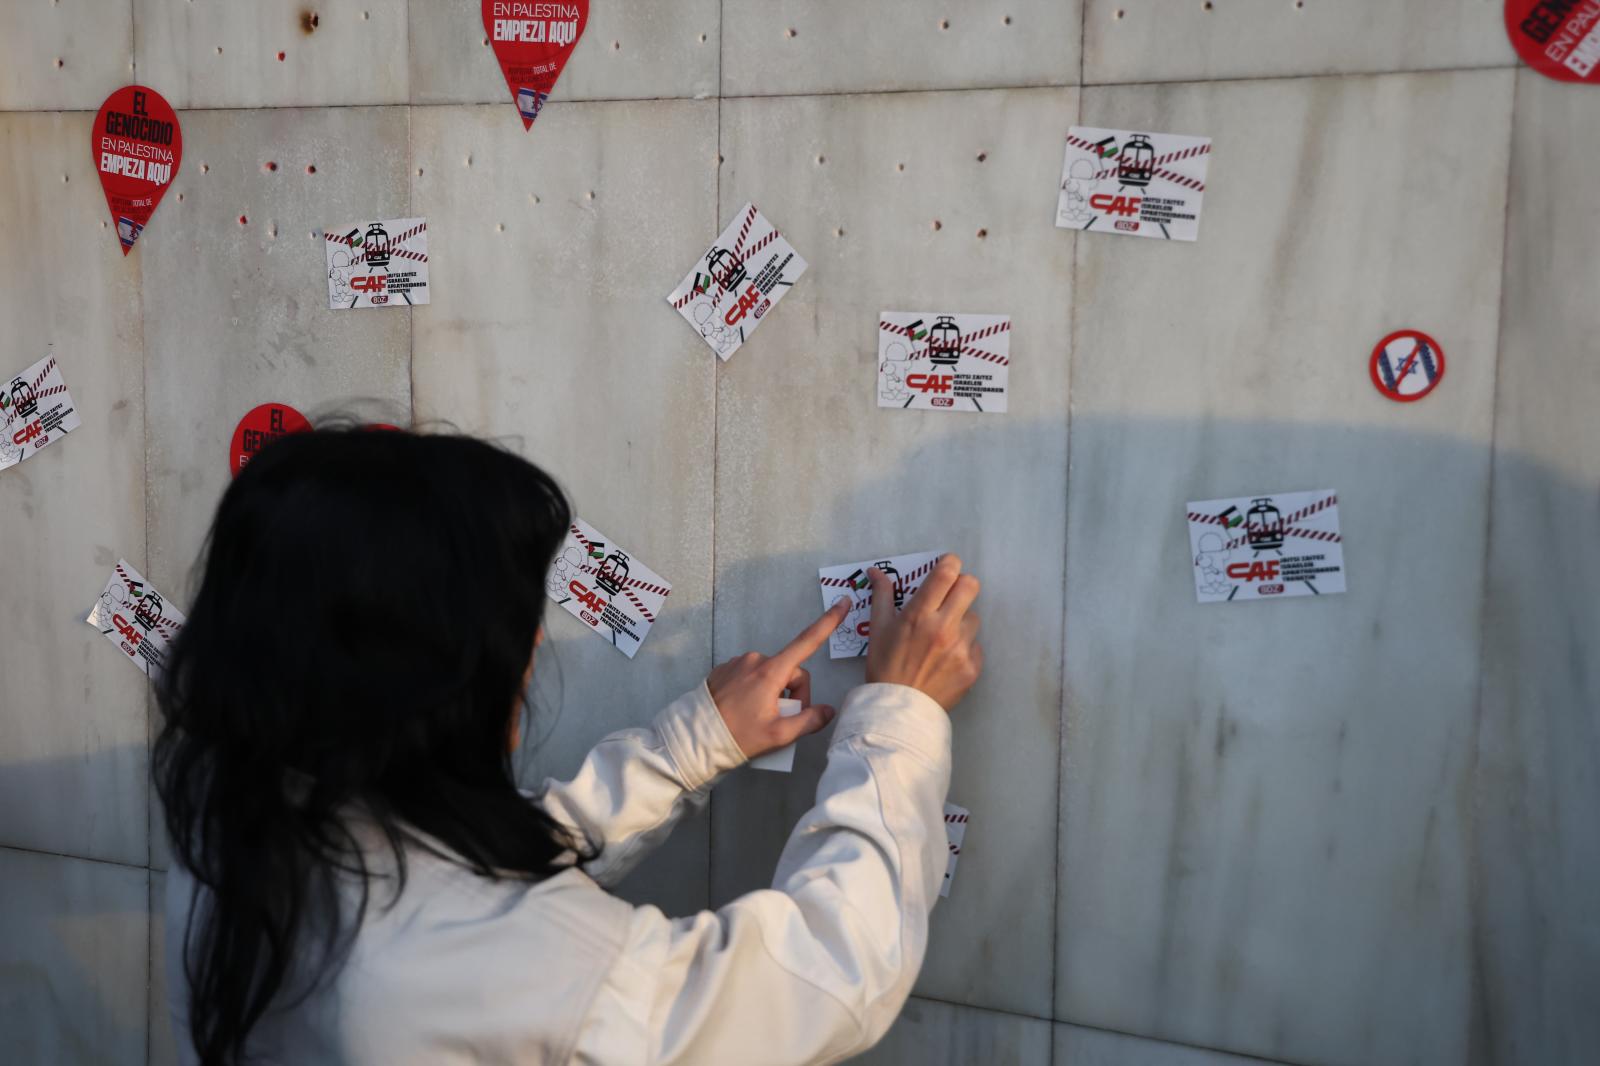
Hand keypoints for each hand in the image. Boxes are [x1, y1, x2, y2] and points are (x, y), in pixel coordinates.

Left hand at [707, 598, 851, 758]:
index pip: (807, 642)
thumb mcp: (779, 735)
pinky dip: (755, 690)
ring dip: (773, 693)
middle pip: (791, 671)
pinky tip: (745, 710)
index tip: (843, 602)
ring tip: (759, 718)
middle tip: (781, 720)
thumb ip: (809, 721)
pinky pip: (751, 676)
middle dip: (793, 694)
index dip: (828, 622)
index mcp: (771, 671)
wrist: (693, 739)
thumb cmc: (737, 736)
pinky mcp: (725, 670)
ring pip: (771, 674)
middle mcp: (755, 660)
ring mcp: (738, 663)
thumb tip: (828, 711)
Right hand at [865, 554, 982, 710]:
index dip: (950, 563)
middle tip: (950, 596)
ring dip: (961, 621)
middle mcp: (944, 628)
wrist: (897, 711)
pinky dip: (964, 648)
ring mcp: (961, 648)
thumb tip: (876, 571)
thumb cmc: (884, 666)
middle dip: (962, 585)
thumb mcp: (878, 629)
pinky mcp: (972, 667)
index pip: (946, 573)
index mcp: (919, 614)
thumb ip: (881, 595)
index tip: (946, 567)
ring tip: (942, 639)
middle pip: (970, 586)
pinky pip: (975, 645)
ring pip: (973, 618)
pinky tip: (947, 660)